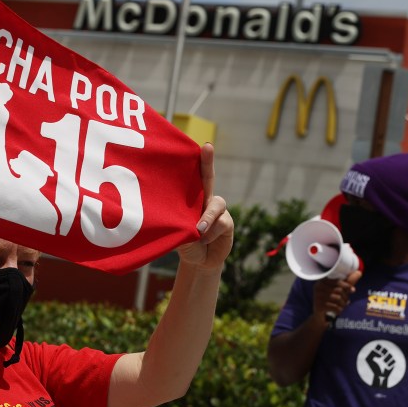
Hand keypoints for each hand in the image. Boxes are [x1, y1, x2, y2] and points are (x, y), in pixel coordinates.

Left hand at [177, 143, 233, 269]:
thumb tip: (194, 224)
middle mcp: (205, 199)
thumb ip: (184, 226)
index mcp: (190, 199)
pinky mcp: (227, 222)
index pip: (191, 177)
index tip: (196, 144)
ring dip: (207, 217)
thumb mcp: (180, 235)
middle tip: (207, 146)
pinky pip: (221, 223)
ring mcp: (218, 210)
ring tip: (198, 230)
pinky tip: (203, 240)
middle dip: (208, 161)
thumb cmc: (185, 243)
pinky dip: (211, 233)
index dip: (195, 161)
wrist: (199, 261)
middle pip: (208, 177)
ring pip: (216, 204)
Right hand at [313, 270, 361, 322]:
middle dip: (345, 297)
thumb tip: (359, 272)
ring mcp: (317, 296)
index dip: (347, 285)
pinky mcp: (319, 306)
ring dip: (343, 304)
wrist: (320, 315)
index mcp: (322, 281)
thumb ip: (348, 282)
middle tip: (346, 301)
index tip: (353, 290)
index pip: (337, 281)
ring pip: (338, 299)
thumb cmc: (331, 300)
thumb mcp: (339, 290)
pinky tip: (338, 311)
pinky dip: (339, 310)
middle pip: (338, 290)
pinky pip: (335, 307)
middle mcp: (318, 287)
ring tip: (342, 306)